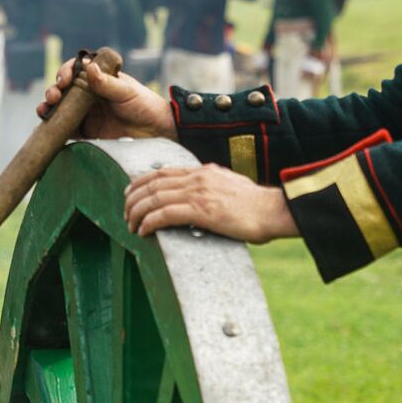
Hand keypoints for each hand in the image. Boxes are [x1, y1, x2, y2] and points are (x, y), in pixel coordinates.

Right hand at [37, 59, 174, 137]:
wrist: (155, 132)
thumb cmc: (143, 105)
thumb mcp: (126, 92)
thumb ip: (106, 83)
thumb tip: (88, 67)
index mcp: (97, 78)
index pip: (75, 70)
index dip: (65, 73)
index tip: (64, 80)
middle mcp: (87, 93)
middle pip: (62, 89)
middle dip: (53, 90)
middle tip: (54, 96)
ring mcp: (84, 112)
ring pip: (60, 108)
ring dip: (48, 107)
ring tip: (45, 110)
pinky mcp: (85, 131)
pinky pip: (65, 128)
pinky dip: (54, 127)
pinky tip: (48, 126)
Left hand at [123, 165, 298, 243]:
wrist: (276, 210)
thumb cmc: (258, 206)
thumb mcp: (230, 187)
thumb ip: (212, 188)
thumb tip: (201, 198)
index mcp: (204, 171)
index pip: (163, 172)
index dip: (141, 182)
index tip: (129, 193)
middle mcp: (198, 178)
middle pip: (152, 184)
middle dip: (133, 199)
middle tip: (124, 213)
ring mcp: (199, 192)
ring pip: (154, 198)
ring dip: (137, 213)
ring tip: (130, 225)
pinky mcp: (202, 210)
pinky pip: (165, 214)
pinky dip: (149, 223)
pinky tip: (143, 231)